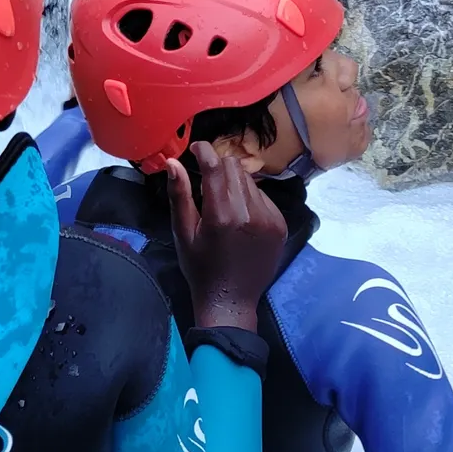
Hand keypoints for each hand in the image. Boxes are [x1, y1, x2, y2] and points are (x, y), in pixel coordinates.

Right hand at [167, 143, 286, 332]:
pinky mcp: (280, 224)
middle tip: (205, 182)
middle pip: (234, 167)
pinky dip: (248, 197)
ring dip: (233, 182)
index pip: (215, 165)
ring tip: (222, 203)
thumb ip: (179, 195)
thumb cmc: (200, 267)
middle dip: (217, 167)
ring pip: (249, 180)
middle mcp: (249, 213)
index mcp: (221, 215)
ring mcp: (269, 218)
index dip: (204, 150)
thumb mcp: (182, 232)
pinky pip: (262, 196)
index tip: (195, 149)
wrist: (232, 301)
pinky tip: (239, 216)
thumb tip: (172, 162)